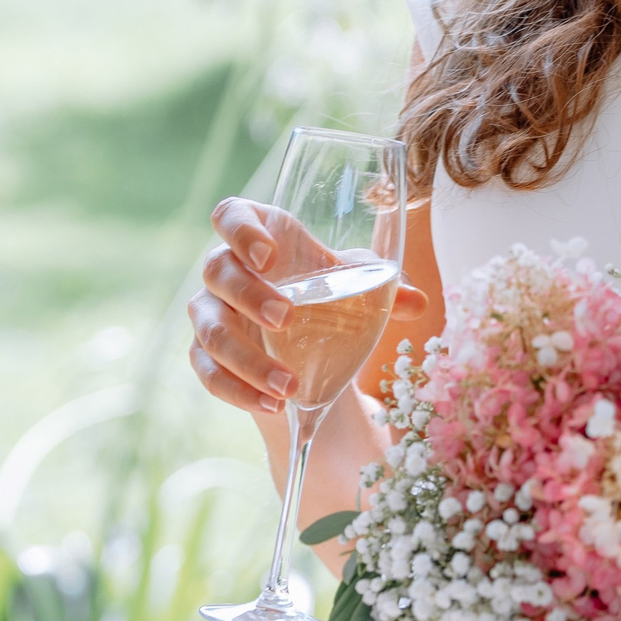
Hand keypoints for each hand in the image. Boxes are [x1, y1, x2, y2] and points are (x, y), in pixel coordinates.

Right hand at [187, 197, 427, 416]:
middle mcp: (224, 269)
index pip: (230, 215)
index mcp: (258, 235)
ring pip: (210, 330)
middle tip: (286, 319)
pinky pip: (208, 372)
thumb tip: (416, 301)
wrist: (304, 340)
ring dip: (246, 359)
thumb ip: (382, 288)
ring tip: (288, 386)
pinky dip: (238, 390)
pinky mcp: (205, 353)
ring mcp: (209, 312)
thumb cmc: (324, 293)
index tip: (268, 256)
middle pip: (216, 271)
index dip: (240, 231)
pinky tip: (272, 405)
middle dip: (248, 295)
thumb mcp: (353, 285)